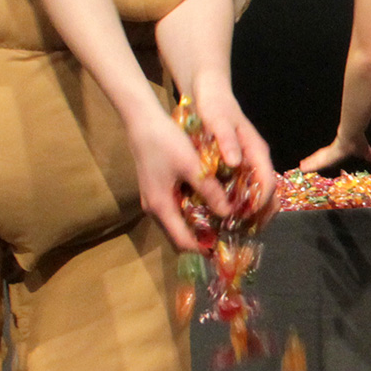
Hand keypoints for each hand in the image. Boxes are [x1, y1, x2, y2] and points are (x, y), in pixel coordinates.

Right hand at [126, 102, 227, 254]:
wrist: (142, 121)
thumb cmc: (166, 142)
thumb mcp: (193, 166)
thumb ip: (210, 191)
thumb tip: (228, 214)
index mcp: (161, 207)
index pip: (182, 241)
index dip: (202, 248)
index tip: (223, 249)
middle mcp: (154, 208)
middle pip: (179, 234)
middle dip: (201, 238)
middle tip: (227, 235)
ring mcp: (153, 198)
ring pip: (177, 221)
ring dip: (196, 224)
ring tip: (221, 221)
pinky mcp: (156, 189)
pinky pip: (174, 208)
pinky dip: (190, 211)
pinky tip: (208, 203)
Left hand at [190, 78, 279, 228]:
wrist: (209, 91)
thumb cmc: (215, 105)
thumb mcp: (218, 120)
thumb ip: (226, 140)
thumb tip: (235, 162)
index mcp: (257, 151)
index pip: (268, 182)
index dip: (261, 204)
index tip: (247, 219)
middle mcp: (256, 159)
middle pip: (267, 192)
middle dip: (259, 214)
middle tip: (243, 233)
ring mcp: (248, 162)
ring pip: (256, 192)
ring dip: (249, 212)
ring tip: (235, 229)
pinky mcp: (237, 164)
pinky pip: (244, 188)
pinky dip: (238, 203)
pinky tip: (224, 213)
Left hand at [297, 133, 370, 173]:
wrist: (353, 135)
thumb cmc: (358, 141)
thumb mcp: (364, 150)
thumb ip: (367, 155)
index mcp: (338, 150)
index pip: (328, 156)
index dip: (321, 159)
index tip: (315, 161)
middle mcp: (332, 152)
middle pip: (320, 158)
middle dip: (312, 162)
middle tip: (303, 165)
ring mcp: (329, 154)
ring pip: (317, 161)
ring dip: (309, 164)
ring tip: (301, 168)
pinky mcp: (328, 156)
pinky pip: (317, 163)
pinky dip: (311, 165)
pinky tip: (303, 167)